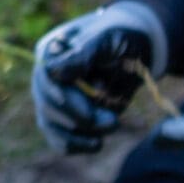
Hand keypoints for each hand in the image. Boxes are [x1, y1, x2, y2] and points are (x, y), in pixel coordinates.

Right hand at [32, 0, 166, 152]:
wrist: (137, 48)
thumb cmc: (121, 37)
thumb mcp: (107, 40)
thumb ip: (82, 54)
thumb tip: (51, 70)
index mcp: (52, 51)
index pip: (45, 78)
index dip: (64, 98)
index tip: (89, 113)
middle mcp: (47, 76)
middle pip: (48, 104)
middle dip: (81, 118)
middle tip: (113, 121)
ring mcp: (53, 97)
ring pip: (51, 124)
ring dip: (80, 134)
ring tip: (112, 127)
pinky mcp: (64, 116)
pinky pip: (58, 137)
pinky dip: (75, 145)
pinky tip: (96, 144)